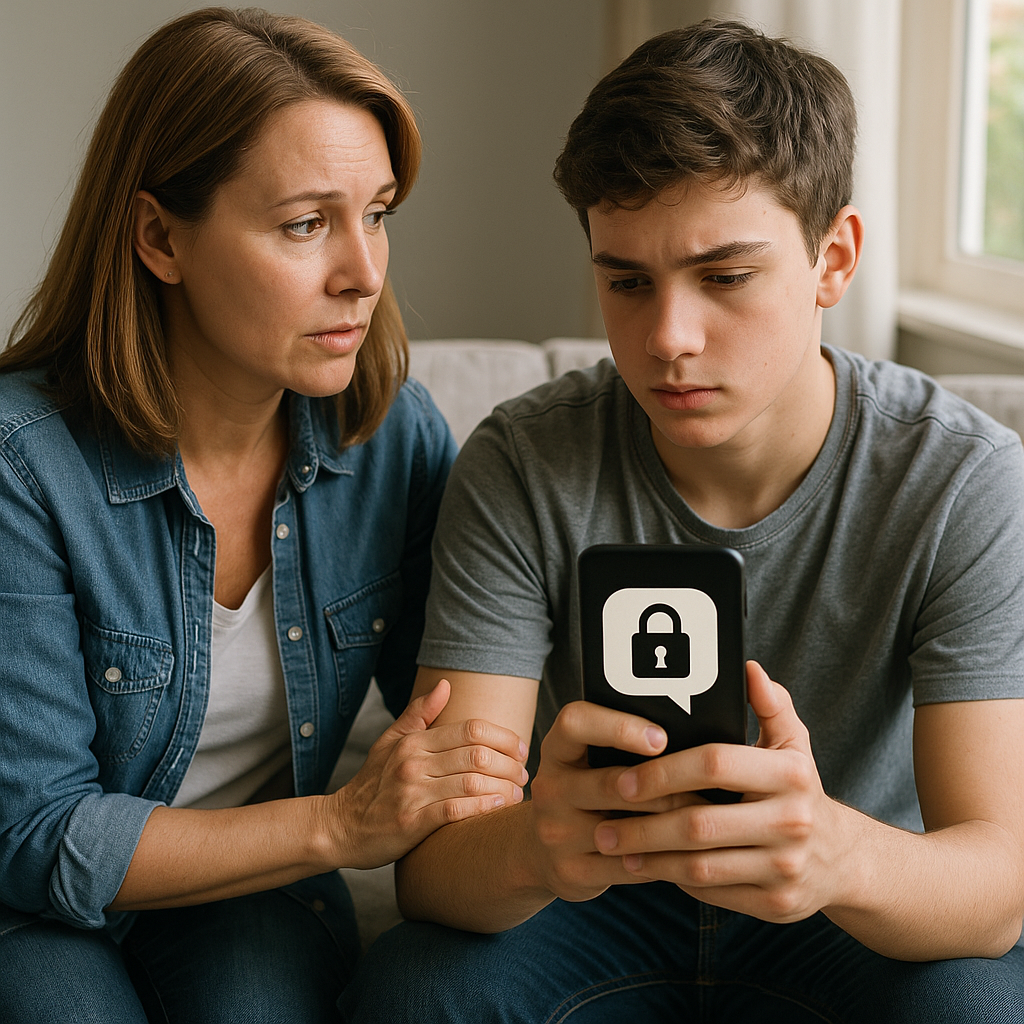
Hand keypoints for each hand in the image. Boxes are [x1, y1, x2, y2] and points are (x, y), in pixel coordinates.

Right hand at [327, 680, 527, 868]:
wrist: (341, 826)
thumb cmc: (372, 783)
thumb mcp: (390, 741)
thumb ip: (419, 713)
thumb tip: (446, 684)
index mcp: (414, 740)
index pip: (471, 729)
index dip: (503, 737)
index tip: (520, 749)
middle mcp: (413, 762)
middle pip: (477, 754)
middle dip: (509, 764)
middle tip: (523, 775)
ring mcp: (411, 792)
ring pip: (471, 782)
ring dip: (502, 788)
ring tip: (515, 794)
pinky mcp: (411, 822)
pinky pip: (455, 811)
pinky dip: (482, 808)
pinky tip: (497, 808)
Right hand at [528, 699, 687, 902]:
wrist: (540, 852)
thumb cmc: (584, 796)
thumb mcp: (586, 764)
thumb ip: (621, 748)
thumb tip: (691, 736)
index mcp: (557, 751)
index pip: (574, 722)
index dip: (617, 727)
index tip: (660, 738)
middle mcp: (550, 788)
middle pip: (612, 782)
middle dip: (666, 788)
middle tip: (708, 789)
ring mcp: (555, 833)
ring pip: (624, 830)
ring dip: (671, 827)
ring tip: (707, 822)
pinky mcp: (571, 871)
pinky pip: (627, 867)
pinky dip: (662, 861)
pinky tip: (687, 855)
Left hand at [592, 662, 848, 922]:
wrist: (841, 859)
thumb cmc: (799, 790)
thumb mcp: (794, 745)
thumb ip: (770, 705)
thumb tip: (747, 668)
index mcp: (791, 774)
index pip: (714, 764)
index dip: (663, 770)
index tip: (624, 776)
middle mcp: (791, 822)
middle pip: (699, 823)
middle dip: (642, 824)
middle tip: (601, 822)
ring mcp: (784, 868)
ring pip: (699, 866)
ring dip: (649, 857)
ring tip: (613, 846)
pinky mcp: (775, 903)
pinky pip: (711, 892)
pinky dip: (673, 880)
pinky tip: (646, 867)